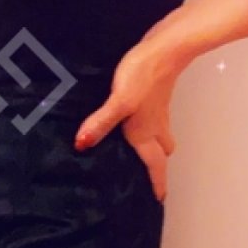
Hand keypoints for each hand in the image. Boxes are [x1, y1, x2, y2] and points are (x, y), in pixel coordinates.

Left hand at [73, 26, 183, 202]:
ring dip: (154, 145)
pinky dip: (148, 126)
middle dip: (156, 164)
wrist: (165, 49)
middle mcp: (155, 125)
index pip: (156, 164)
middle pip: (162, 151)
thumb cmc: (143, 76)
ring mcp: (157, 109)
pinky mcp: (155, 95)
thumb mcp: (119, 101)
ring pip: (160, 135)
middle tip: (146, 174)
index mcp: (146, 133)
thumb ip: (101, 123)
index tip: (159, 199)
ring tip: (138, 151)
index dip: (158, 182)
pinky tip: (131, 119)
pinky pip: (155, 119)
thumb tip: (82, 145)